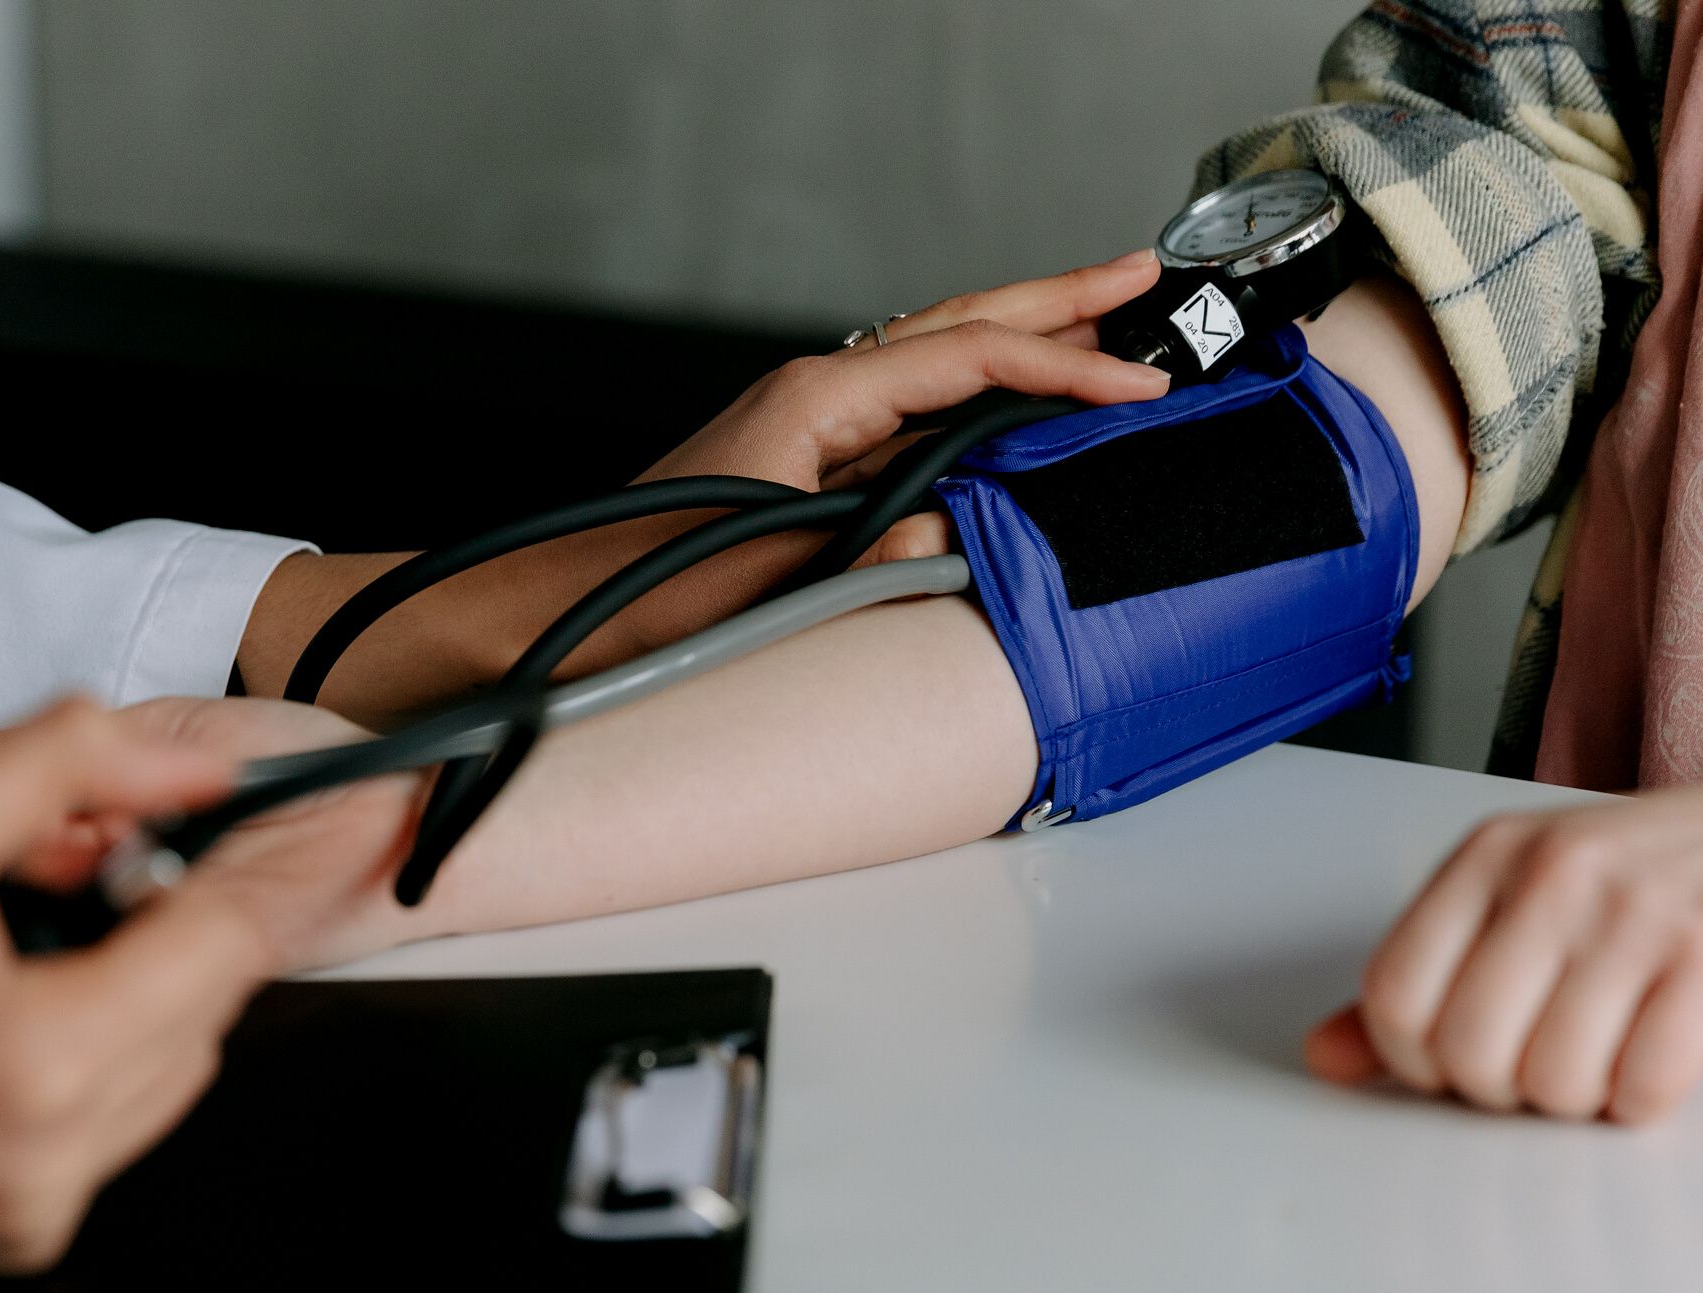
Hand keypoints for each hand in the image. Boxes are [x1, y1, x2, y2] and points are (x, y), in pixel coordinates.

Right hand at [0, 698, 423, 1268]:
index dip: (302, 865)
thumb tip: (195, 770)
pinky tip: (12, 1019)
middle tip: (76, 874)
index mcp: (41, 1057)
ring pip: (177, 1062)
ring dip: (140, 991)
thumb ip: (74, 765)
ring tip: (18, 953)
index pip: (227, 944)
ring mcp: (47, 1204)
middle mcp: (58, 1153)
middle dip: (167, 921)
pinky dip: (103, 1055)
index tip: (369, 815)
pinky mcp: (30, 1229)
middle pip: (208, 1002)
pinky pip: (124, 1119)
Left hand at [635, 250, 1169, 575]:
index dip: (1066, 368)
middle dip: (1057, 300)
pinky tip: (1011, 403)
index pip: (970, 359)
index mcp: (815, 400)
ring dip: (1022, 338)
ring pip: (940, 360)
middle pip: (960, 325)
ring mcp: (810, 421)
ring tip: (1099, 321)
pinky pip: (914, 408)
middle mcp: (815, 393)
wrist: (561, 606)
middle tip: (1140, 275)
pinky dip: (977, 392)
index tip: (1140, 383)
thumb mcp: (773, 575)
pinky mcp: (806, 459)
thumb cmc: (644, 589)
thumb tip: (951, 534)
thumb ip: (872, 554)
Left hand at [1304, 748, 1702, 1122]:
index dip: (1414, 1060)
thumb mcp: (1519, 904)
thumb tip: (1326, 1060)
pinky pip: (1645, 1082)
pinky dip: (1644, 1101)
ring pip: (1552, 1078)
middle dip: (1499, 1091)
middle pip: (1466, 1051)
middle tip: (1542, 1066)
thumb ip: (1422, 980)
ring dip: (1576, 1100)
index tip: (1458, 1062)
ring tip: (1603, 1057)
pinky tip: (1655, 1063)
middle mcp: (1550, 873)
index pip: (1392, 993)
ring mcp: (1634, 907)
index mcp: (1485, 857)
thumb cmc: (1647, 884)